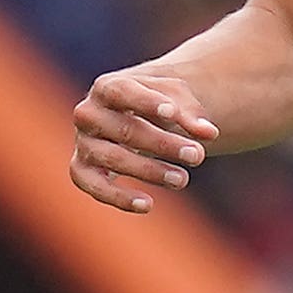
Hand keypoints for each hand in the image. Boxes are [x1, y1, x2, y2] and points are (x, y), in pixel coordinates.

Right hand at [70, 68, 216, 213]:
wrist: (133, 117)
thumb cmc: (156, 105)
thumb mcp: (176, 100)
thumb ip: (191, 114)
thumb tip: (210, 133)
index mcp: (107, 87)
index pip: (122, 92)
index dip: (145, 103)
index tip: (172, 114)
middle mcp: (88, 114)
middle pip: (124, 130)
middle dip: (163, 144)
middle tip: (197, 155)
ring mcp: (84, 143)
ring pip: (112, 158)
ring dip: (149, 170)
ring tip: (182, 179)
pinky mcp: (82, 170)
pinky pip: (94, 186)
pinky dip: (118, 197)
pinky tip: (148, 204)